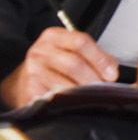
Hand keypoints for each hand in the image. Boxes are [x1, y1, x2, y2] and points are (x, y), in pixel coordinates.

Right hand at [0, 28, 118, 107]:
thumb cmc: (55, 65)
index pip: (81, 42)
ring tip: (93, 96)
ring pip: (65, 83)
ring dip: (84, 92)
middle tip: (105, 88)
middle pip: (74, 64)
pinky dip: (71, 102)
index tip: (112, 74)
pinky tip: (77, 103)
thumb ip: (96, 56)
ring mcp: (33, 71)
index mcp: (53, 36)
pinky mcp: (30, 90)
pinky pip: (56, 97)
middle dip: (94, 78)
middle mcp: (40, 51)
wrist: (23, 81)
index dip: (100, 59)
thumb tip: (111, 71)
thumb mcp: (73, 52)